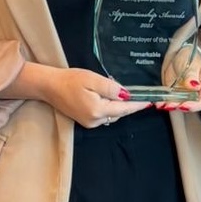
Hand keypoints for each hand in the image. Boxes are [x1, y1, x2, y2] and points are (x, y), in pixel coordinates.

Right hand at [24, 65, 150, 128]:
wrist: (49, 86)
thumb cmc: (70, 80)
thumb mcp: (93, 79)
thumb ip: (111, 88)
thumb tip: (126, 95)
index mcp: (98, 110)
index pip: (124, 108)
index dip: (138, 105)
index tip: (151, 102)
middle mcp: (95, 120)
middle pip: (119, 113)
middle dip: (127, 103)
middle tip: (134, 91)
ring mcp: (90, 122)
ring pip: (112, 114)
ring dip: (117, 105)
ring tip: (115, 91)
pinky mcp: (85, 121)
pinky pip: (104, 115)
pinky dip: (109, 107)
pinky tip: (105, 96)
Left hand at [155, 51, 200, 113]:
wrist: (177, 55)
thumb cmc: (190, 57)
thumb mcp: (192, 64)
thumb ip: (191, 75)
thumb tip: (194, 86)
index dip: (195, 105)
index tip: (184, 105)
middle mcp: (199, 93)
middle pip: (192, 106)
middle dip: (181, 107)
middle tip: (171, 104)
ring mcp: (187, 96)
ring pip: (181, 106)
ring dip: (171, 106)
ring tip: (163, 104)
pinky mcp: (177, 96)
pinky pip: (171, 102)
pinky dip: (165, 103)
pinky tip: (160, 103)